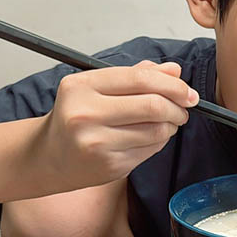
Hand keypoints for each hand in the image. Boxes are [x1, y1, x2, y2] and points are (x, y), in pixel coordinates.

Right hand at [35, 60, 198, 190]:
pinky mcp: (108, 166)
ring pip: (157, 130)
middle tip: (184, 108)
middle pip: (153, 106)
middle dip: (178, 107)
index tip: (187, 91)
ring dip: (171, 125)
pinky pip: (151, 150)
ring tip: (167, 122)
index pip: (140, 79)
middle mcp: (85, 114)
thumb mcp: (97, 88)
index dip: (173, 85)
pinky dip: (160, 141)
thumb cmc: (75, 117)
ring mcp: (96, 143)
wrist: (49, 157)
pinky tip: (150, 138)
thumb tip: (174, 70)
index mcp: (81, 86)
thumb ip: (136, 76)